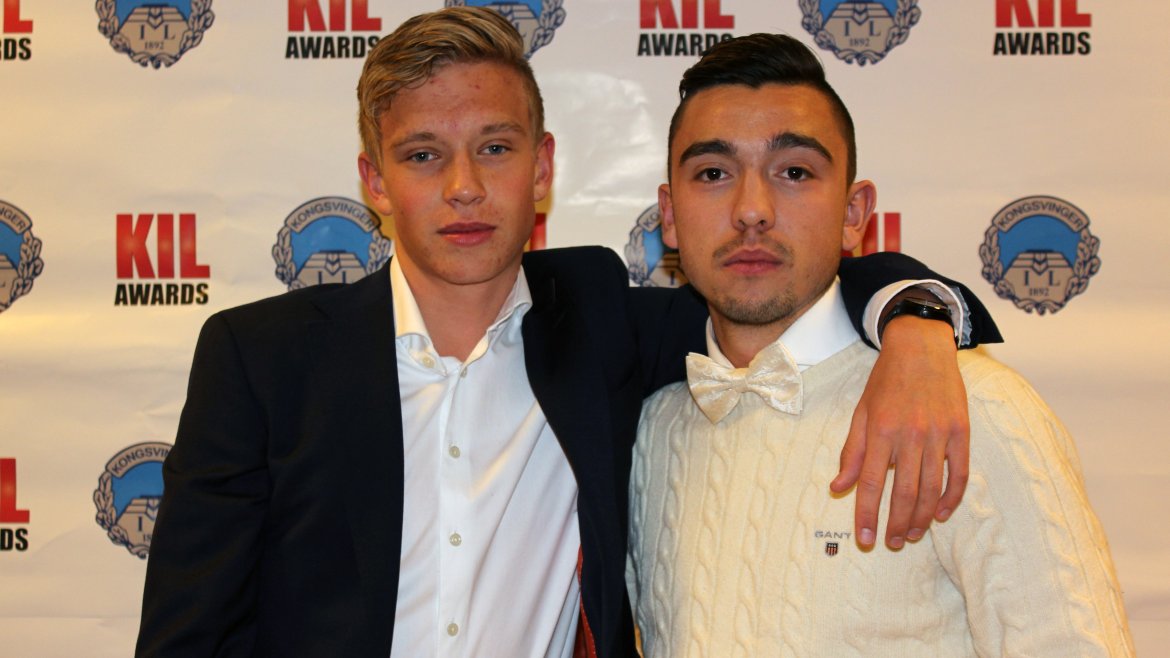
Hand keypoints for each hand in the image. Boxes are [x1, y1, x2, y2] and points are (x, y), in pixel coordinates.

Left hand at [831, 315, 968, 548]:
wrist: (921, 346)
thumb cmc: (886, 381)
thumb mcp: (861, 412)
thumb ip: (851, 452)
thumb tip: (838, 487)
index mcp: (881, 430)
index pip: (871, 483)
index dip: (866, 514)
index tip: (864, 538)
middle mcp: (910, 434)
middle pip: (904, 492)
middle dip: (897, 524)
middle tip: (891, 542)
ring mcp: (939, 433)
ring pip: (932, 488)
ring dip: (923, 518)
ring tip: (913, 534)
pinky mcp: (961, 431)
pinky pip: (959, 473)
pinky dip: (952, 497)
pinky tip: (942, 513)